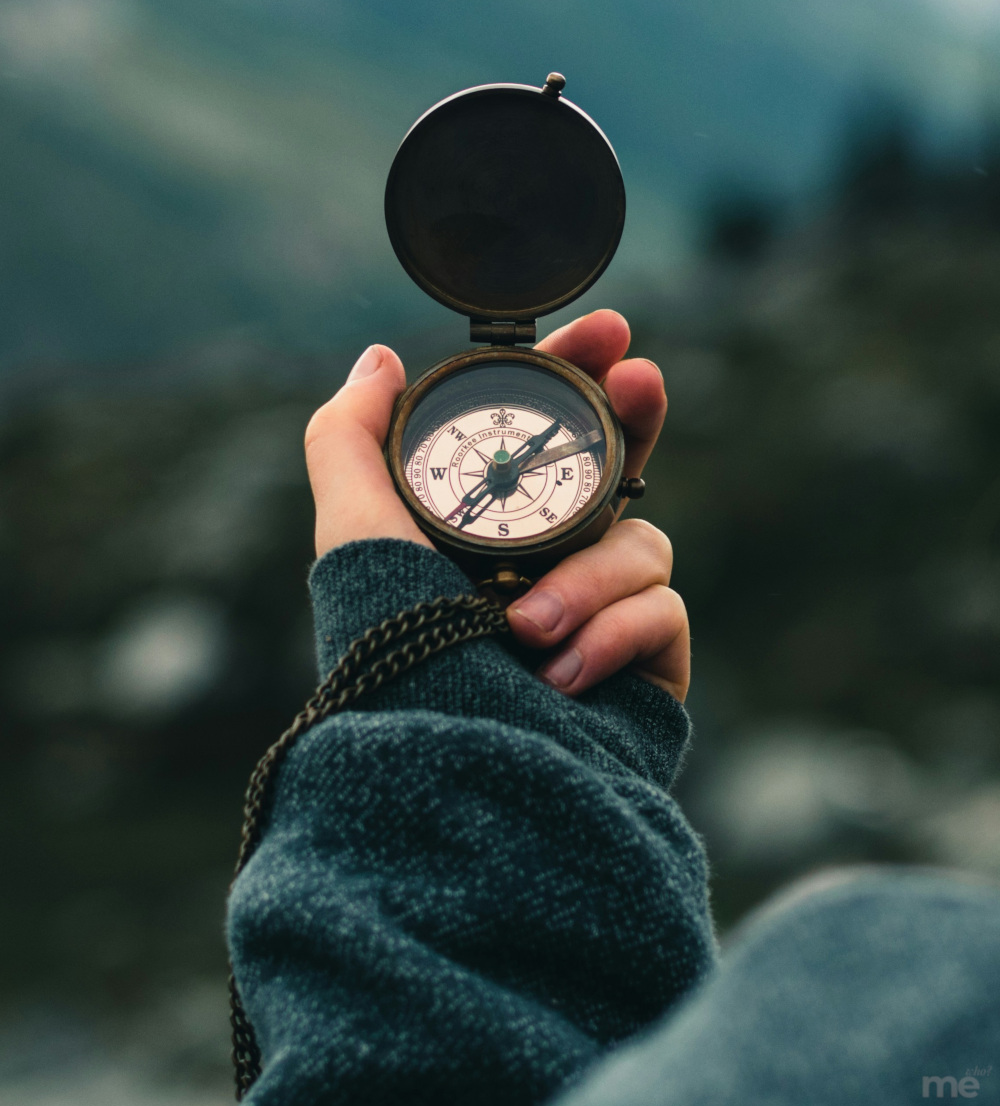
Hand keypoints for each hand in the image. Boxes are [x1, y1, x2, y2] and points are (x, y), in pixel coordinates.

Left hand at [304, 309, 688, 700]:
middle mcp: (547, 568)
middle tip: (641, 379)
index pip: (546, 436)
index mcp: (486, 531)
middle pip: (618, 468)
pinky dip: (611, 634)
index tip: (606, 329)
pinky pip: (662, 611)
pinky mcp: (645, 669)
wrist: (451, 776)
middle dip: (635, 416)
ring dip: (587, 576)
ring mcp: (600, 618)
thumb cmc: (395, 654)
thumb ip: (350, 437)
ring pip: (640, 543)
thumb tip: (379, 357)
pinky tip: (560, 675)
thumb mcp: (352, 533)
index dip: (580, 376)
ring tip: (526, 629)